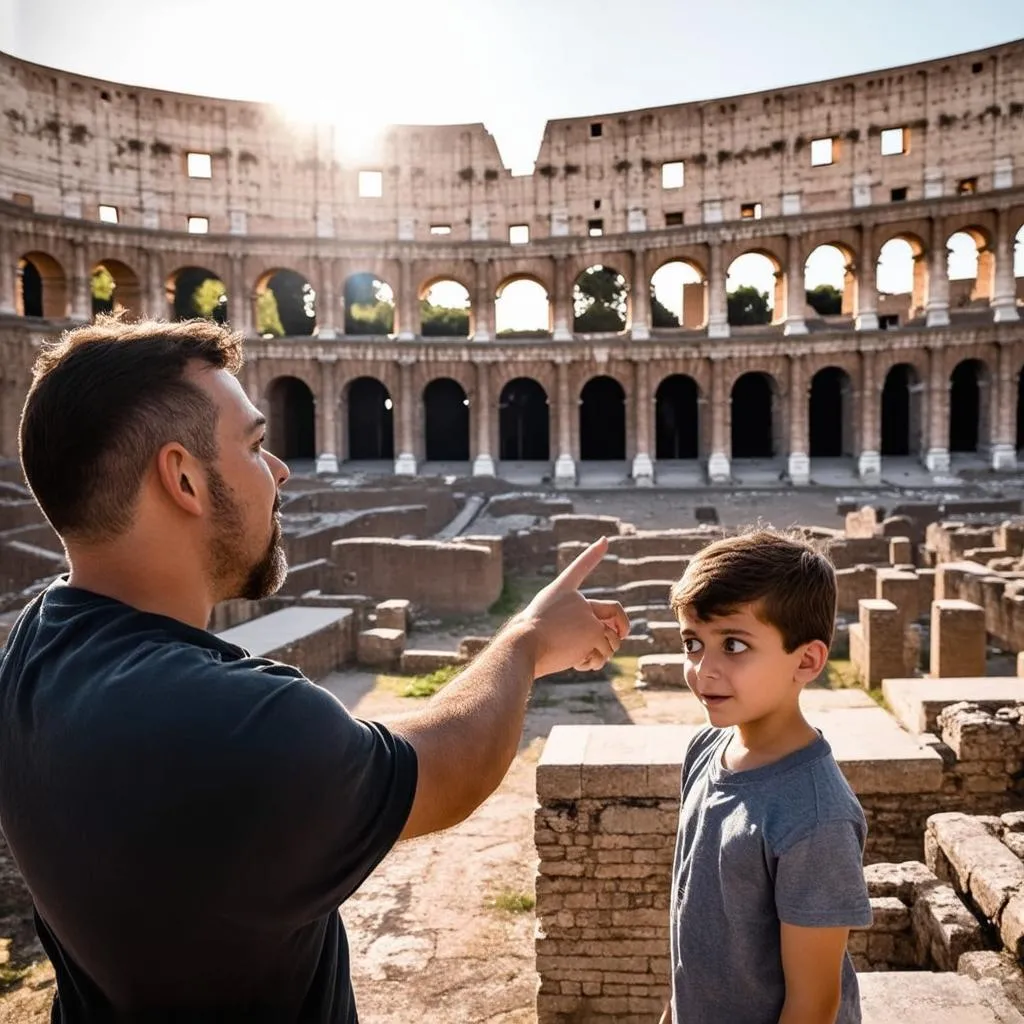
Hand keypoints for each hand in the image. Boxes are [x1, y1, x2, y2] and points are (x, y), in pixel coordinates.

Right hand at [513, 537, 629, 677]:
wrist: (522, 644)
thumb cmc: (525, 640)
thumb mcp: (538, 628)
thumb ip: (563, 630)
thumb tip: (582, 641)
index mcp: (561, 591)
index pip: (579, 567)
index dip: (593, 554)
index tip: (604, 540)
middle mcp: (579, 600)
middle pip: (614, 609)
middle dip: (623, 625)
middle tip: (623, 635)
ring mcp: (588, 615)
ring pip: (611, 638)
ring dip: (603, 653)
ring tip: (584, 659)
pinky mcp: (594, 631)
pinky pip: (604, 652)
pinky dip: (594, 662)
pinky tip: (578, 663)